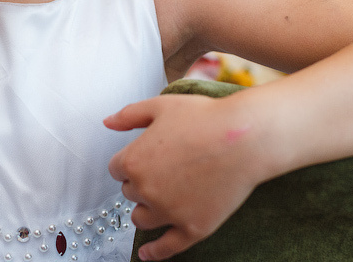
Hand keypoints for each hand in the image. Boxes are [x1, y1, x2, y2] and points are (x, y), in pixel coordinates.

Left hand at [105, 94, 261, 260]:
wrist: (244, 137)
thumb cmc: (207, 118)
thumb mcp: (162, 105)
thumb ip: (129, 115)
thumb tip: (108, 122)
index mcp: (134, 160)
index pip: (117, 169)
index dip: (132, 160)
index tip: (147, 156)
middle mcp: (146, 190)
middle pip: (130, 192)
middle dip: (142, 182)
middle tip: (166, 168)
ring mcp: (169, 211)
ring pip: (142, 219)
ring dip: (146, 210)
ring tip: (160, 200)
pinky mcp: (192, 227)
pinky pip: (166, 247)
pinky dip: (154, 252)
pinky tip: (147, 254)